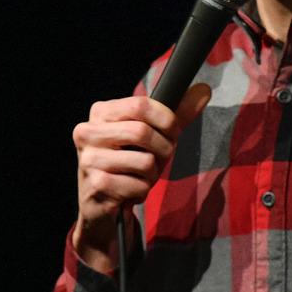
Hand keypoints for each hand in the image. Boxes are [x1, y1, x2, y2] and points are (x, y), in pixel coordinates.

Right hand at [71, 82, 210, 271]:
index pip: (140, 104)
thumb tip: (204, 89)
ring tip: (141, 176)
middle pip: (142, 132)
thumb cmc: (130, 162)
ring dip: (153, 174)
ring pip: (144, 162)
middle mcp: (87, 132)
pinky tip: (130, 190)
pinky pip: (138, 186)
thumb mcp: (152, 135)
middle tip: (159, 158)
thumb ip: (177, 113)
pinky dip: (142, 191)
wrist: (101, 202)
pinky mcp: (96, 185)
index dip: (166, 119)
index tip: (173, 132)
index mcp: (100, 112)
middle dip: (163, 149)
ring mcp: (88, 159)